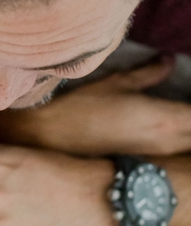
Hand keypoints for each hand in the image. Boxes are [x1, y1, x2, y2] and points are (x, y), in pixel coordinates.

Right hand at [0, 59, 190, 157]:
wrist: (48, 141)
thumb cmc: (80, 109)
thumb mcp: (115, 84)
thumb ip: (148, 73)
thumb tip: (168, 60)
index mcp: (166, 118)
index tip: (187, 94)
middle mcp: (167, 143)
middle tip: (180, 109)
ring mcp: (156, 158)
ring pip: (188, 147)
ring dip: (186, 133)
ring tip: (174, 119)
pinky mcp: (142, 164)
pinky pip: (172, 154)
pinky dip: (175, 144)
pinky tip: (162, 133)